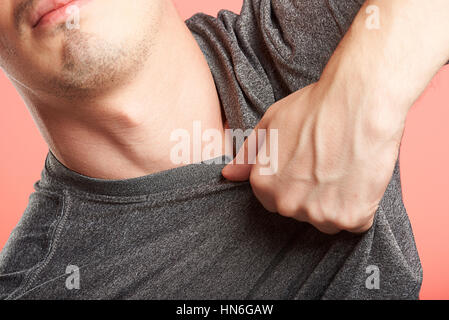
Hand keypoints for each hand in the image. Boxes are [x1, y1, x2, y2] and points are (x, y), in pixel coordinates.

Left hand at [222, 82, 405, 233]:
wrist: (359, 102)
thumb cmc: (315, 107)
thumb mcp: (270, 123)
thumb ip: (248, 154)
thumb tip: (228, 176)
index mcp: (264, 185)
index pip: (275, 200)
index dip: (295, 183)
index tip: (309, 165)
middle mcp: (286, 204)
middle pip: (301, 211)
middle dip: (314, 195)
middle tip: (330, 164)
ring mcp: (317, 213)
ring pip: (328, 220)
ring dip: (338, 203)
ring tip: (346, 170)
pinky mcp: (349, 217)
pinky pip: (356, 223)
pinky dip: (362, 207)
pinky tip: (362, 180)